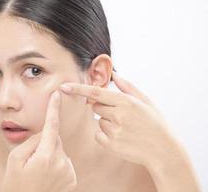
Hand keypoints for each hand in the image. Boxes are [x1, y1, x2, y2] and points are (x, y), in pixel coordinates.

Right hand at [0, 90, 76, 191]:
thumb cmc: (14, 183)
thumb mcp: (15, 159)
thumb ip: (31, 141)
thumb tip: (45, 133)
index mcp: (45, 156)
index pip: (51, 126)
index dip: (53, 109)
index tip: (57, 95)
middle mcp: (61, 163)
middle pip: (55, 139)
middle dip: (45, 142)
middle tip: (32, 158)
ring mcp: (69, 172)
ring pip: (60, 150)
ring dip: (51, 154)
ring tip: (39, 170)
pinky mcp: (72, 179)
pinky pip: (65, 161)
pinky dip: (57, 163)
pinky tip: (47, 175)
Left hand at [59, 72, 178, 167]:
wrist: (164, 151)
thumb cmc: (156, 124)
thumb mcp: (146, 102)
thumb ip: (128, 87)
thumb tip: (114, 75)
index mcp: (126, 102)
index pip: (96, 93)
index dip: (78, 89)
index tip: (63, 86)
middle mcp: (118, 115)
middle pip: (95, 106)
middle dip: (103, 107)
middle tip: (121, 115)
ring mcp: (113, 131)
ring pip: (99, 121)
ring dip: (108, 122)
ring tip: (126, 128)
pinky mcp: (110, 145)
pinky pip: (99, 135)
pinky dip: (106, 136)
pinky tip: (121, 138)